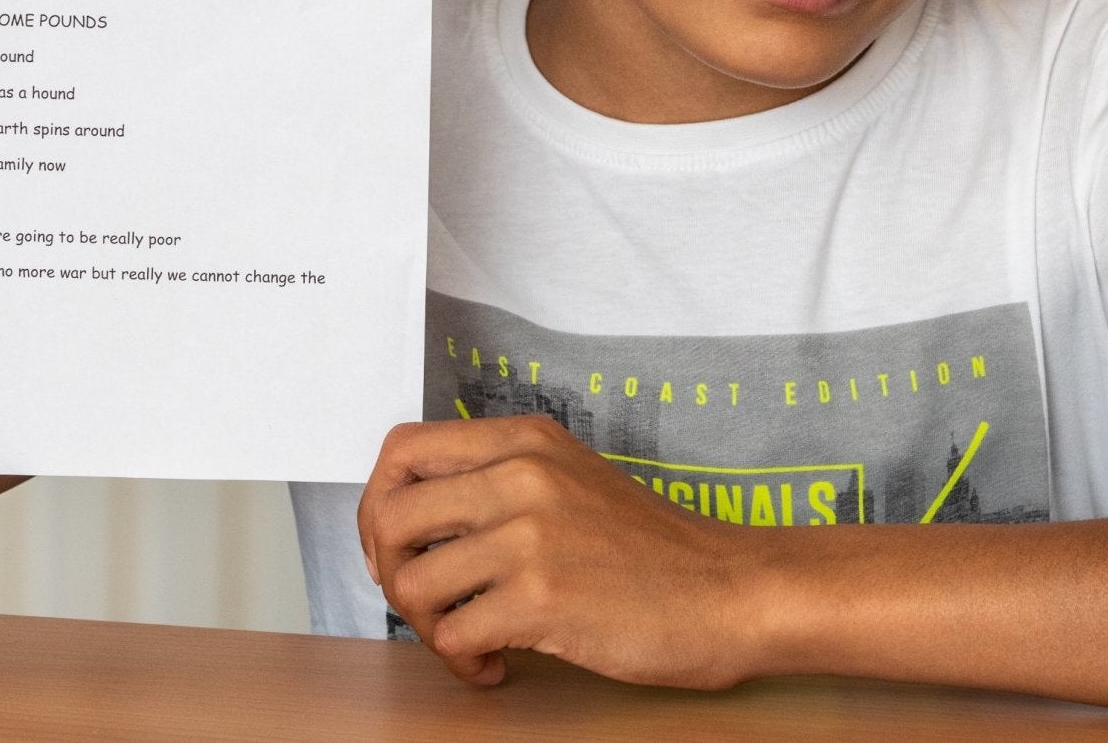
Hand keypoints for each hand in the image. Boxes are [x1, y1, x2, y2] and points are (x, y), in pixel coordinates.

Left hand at [356, 415, 767, 689]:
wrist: (729, 590)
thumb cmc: (653, 548)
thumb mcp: (572, 479)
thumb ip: (501, 480)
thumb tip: (417, 517)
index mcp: (524, 440)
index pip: (403, 450)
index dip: (378, 503)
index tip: (395, 546)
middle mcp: (520, 476)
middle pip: (392, 517)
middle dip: (391, 573)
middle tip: (424, 605)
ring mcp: (530, 536)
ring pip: (413, 584)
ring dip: (427, 628)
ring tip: (466, 642)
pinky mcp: (542, 599)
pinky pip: (454, 638)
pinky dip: (464, 665)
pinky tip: (496, 667)